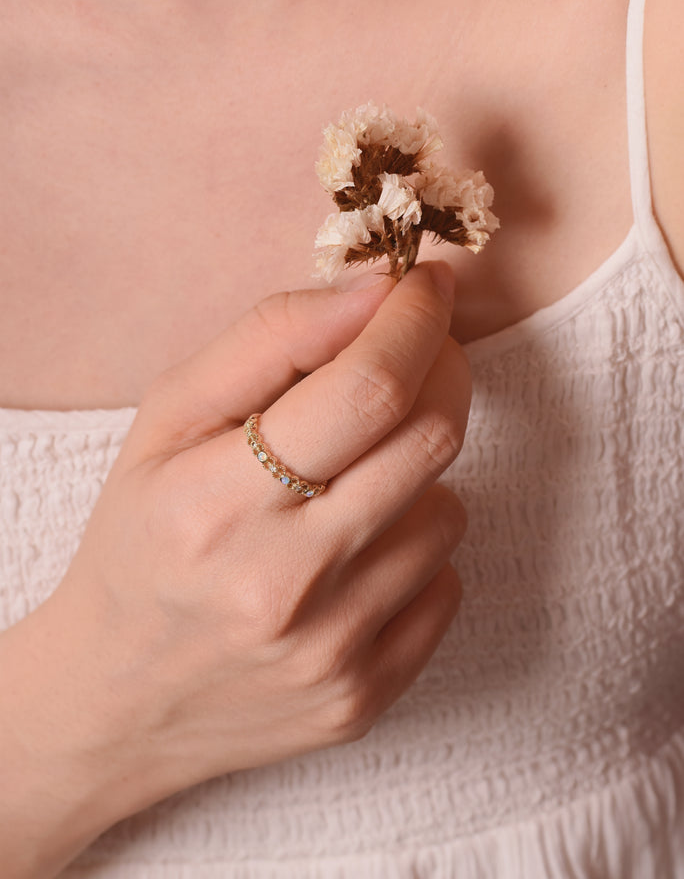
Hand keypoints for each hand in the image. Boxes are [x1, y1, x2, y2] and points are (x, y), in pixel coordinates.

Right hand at [2, 262, 469, 874]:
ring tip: (347, 483)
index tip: (430, 285)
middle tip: (410, 356)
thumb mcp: (167, 420)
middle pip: (429, 440)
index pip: (368, 389)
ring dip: (414, 472)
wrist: (118, 698)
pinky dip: (413, 548)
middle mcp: (282, 585)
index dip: (417, 321)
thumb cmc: (142, 539)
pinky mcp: (366, 695)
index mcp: (216, 503)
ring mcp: (332, 651)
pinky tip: (353, 554)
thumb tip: (377, 292)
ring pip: (448, 510)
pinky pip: (446, 583)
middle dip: (440, 372)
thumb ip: (270, 338)